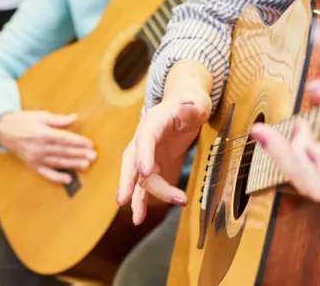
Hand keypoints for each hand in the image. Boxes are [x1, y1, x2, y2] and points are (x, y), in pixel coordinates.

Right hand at [0, 111, 94, 184]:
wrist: (3, 130)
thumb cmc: (22, 121)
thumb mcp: (40, 116)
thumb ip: (58, 120)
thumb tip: (74, 118)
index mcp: (42, 133)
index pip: (64, 139)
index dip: (77, 142)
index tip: (89, 144)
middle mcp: (39, 147)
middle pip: (63, 152)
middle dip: (79, 154)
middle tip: (92, 156)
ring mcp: (35, 158)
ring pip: (58, 162)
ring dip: (73, 164)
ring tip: (86, 165)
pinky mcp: (32, 165)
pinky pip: (46, 173)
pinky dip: (57, 177)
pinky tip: (68, 178)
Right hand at [117, 61, 212, 224]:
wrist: (185, 106)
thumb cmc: (191, 103)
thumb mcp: (196, 102)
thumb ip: (192, 106)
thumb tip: (188, 104)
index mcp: (153, 122)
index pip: (145, 138)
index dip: (143, 155)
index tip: (145, 172)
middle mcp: (144, 140)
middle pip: (132, 161)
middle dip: (127, 180)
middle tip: (124, 198)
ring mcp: (146, 156)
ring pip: (139, 178)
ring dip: (139, 198)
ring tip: (138, 217)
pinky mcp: (152, 168)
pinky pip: (144, 186)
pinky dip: (140, 202)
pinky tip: (138, 218)